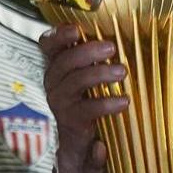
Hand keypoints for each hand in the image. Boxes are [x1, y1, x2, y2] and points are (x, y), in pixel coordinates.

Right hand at [40, 25, 128, 162]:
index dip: (58, 35)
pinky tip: (124, 101)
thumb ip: (97, 58)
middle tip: (111, 48)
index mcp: (57, 67)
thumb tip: (118, 36)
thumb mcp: (90, 77)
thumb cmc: (89, 100)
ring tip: (121, 71)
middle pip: (64, 61)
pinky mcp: (71, 120)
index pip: (48, 45)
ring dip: (99, 74)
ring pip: (75, 82)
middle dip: (87, 52)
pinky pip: (87, 109)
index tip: (76, 29)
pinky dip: (107, 103)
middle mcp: (54, 82)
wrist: (79, 144)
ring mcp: (60, 102)